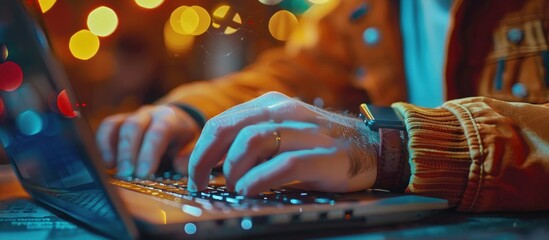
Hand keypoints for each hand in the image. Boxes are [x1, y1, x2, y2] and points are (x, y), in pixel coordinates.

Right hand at [96, 105, 199, 176]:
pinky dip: (102, 145)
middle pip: (134, 127)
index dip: (150, 152)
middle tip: (126, 175)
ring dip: (111, 149)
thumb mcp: (194, 147)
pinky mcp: (119, 122)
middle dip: (128, 153)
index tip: (144, 174)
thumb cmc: (183, 140)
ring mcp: (132, 116)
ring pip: (116, 125)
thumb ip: (189, 157)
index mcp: (170, 119)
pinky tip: (105, 164)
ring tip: (111, 170)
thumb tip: (180, 168)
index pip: (158, 132)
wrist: (176, 122)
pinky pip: (106, 128)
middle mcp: (149, 114)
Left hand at [188, 92, 378, 194]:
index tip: (194, 174)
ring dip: (234, 170)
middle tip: (201, 184)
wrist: (371, 147)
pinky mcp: (322, 155)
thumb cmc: (318, 144)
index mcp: (270, 104)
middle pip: (230, 129)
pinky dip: (259, 180)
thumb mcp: (282, 132)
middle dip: (205, 160)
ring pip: (252, 142)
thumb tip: (207, 162)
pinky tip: (251, 191)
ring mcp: (305, 131)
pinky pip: (282, 165)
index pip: (222, 123)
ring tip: (235, 188)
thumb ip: (249, 140)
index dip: (200, 150)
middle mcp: (285, 112)